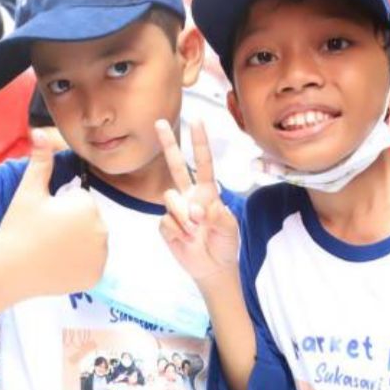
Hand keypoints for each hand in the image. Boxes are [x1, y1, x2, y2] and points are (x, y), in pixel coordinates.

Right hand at [0, 129, 107, 295]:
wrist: (8, 269)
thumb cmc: (18, 226)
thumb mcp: (28, 190)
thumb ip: (40, 160)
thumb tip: (39, 131)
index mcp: (88, 207)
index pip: (81, 201)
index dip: (61, 207)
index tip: (45, 217)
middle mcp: (101, 230)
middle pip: (89, 221)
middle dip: (72, 224)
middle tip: (46, 234)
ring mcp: (100, 256)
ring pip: (91, 242)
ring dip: (77, 244)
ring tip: (51, 248)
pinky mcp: (95, 275)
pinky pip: (91, 264)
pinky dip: (79, 265)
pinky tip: (59, 263)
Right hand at [155, 118, 239, 282]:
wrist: (212, 268)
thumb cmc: (225, 244)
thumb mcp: (229, 227)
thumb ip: (217, 214)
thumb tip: (198, 206)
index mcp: (208, 192)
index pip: (203, 163)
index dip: (199, 143)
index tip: (197, 121)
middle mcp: (189, 196)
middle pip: (175, 165)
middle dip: (168, 144)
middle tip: (159, 122)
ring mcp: (176, 210)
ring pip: (170, 198)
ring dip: (184, 216)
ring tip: (195, 231)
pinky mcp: (165, 224)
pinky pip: (166, 220)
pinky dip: (178, 231)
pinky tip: (186, 239)